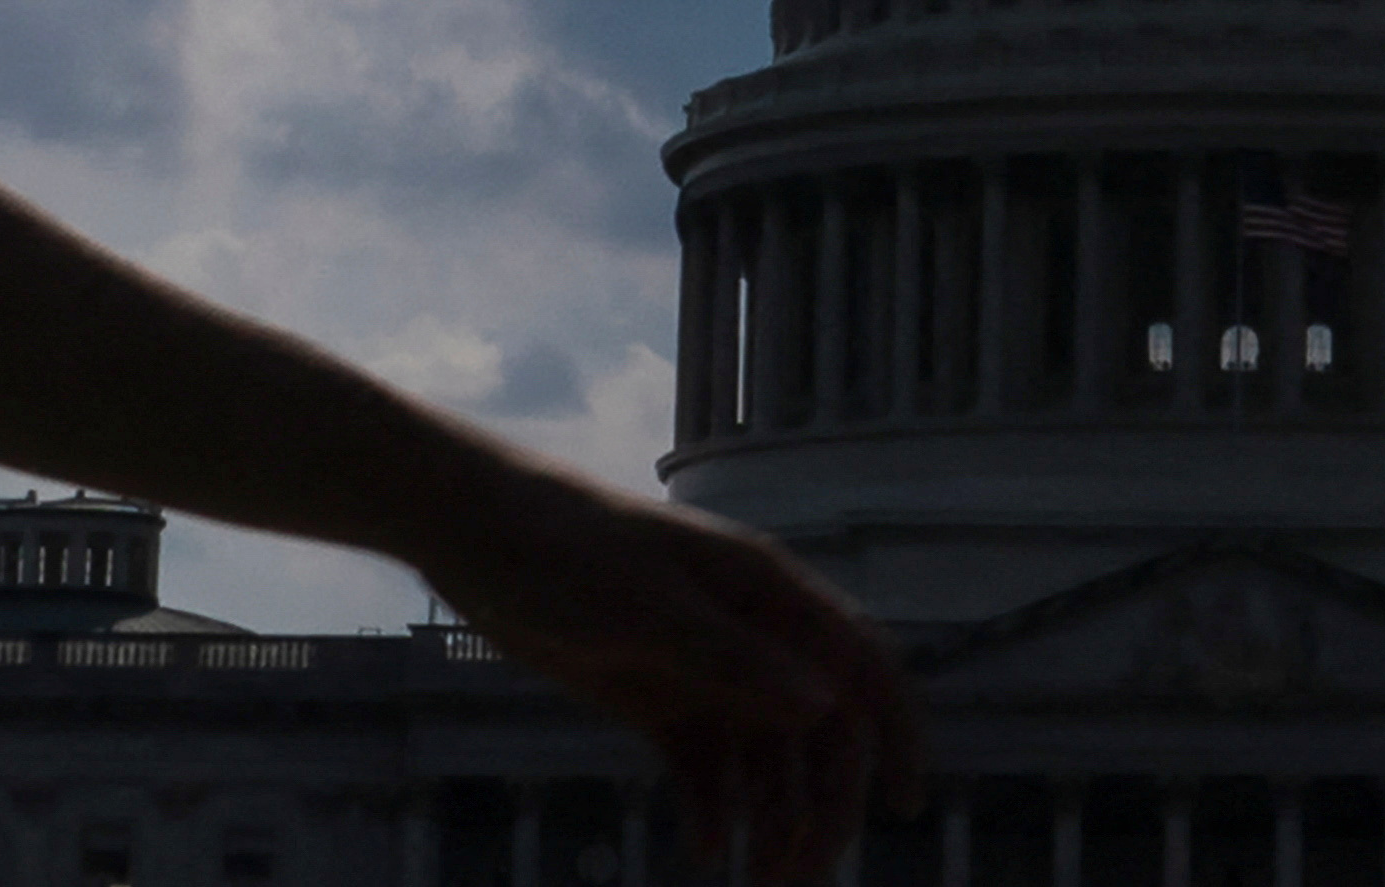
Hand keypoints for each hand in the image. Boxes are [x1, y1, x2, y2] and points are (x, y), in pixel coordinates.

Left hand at [429, 465, 921, 882]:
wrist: (477, 533)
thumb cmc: (567, 549)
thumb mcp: (649, 607)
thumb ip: (733, 658)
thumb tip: (825, 708)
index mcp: (768, 594)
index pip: (860, 664)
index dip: (895, 733)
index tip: (907, 807)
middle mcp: (749, 634)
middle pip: (816, 730)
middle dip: (820, 804)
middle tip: (800, 876)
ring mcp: (703, 668)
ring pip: (763, 758)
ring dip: (769, 819)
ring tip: (757, 883)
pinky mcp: (656, 698)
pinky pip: (705, 767)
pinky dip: (713, 810)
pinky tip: (704, 852)